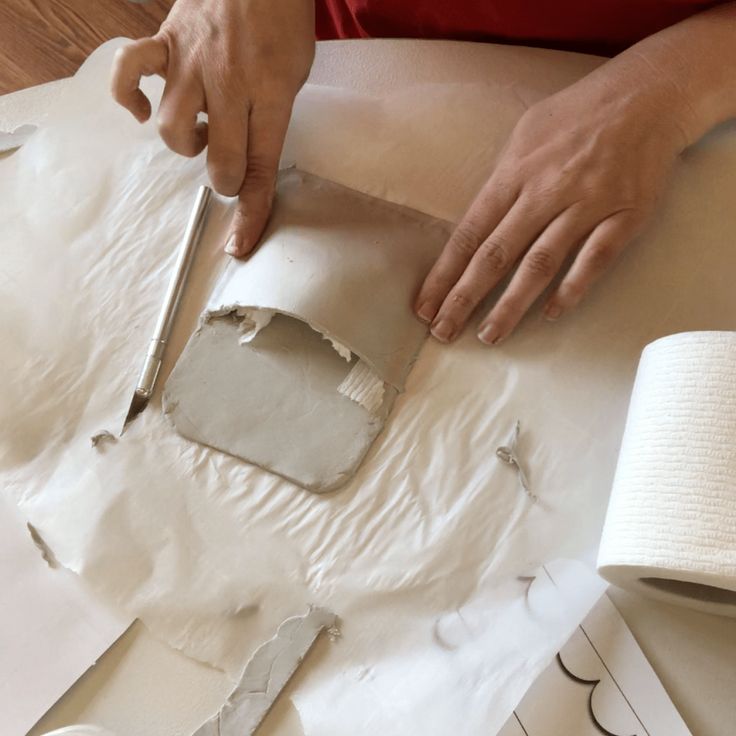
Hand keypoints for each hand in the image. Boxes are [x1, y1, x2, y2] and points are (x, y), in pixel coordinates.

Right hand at [111, 0, 314, 256]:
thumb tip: (247, 161)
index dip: (250, 211)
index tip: (238, 244)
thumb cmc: (281, 21)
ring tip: (202, 131)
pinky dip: (129, 98)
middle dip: (223, 178)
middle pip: (217, 158)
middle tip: (228, 166)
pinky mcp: (164, 43)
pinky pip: (129, 73)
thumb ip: (273, 118)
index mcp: (271, 92)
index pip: (260, 167)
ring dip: (186, 143)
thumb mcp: (296, 73)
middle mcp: (228, 82)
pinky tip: (144, 111)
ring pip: (172, 128)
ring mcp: (191, 62)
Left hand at [414, 55, 692, 344]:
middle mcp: (544, 192)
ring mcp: (585, 205)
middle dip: (464, 298)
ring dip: (511, 304)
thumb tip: (479, 221)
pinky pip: (594, 259)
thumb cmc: (578, 114)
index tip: (424, 306)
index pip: (469, 234)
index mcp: (514, 173)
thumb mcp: (525, 133)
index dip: (444, 274)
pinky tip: (551, 314)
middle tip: (443, 332)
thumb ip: (502, 179)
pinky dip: (573, 289)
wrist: (648, 94)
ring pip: (540, 264)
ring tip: (489, 335)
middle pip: (496, 255)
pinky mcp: (624, 215)